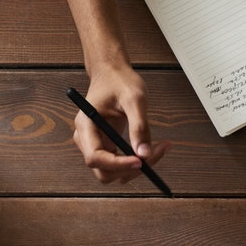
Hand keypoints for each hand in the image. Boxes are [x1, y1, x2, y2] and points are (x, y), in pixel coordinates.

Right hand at [72, 65, 170, 184]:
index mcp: (86, 125)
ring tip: (159, 148)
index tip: (140, 161)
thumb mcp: (134, 99)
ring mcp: (96, 144)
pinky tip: (153, 147)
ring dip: (136, 167)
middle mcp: (86, 139)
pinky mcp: (107, 146)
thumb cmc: (120, 81)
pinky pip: (120, 164)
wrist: (112, 74)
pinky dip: (137, 161)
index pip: (95, 157)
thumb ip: (139, 126)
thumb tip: (144, 154)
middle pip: (103, 171)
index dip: (117, 164)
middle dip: (129, 169)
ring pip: (113, 172)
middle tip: (155, 154)